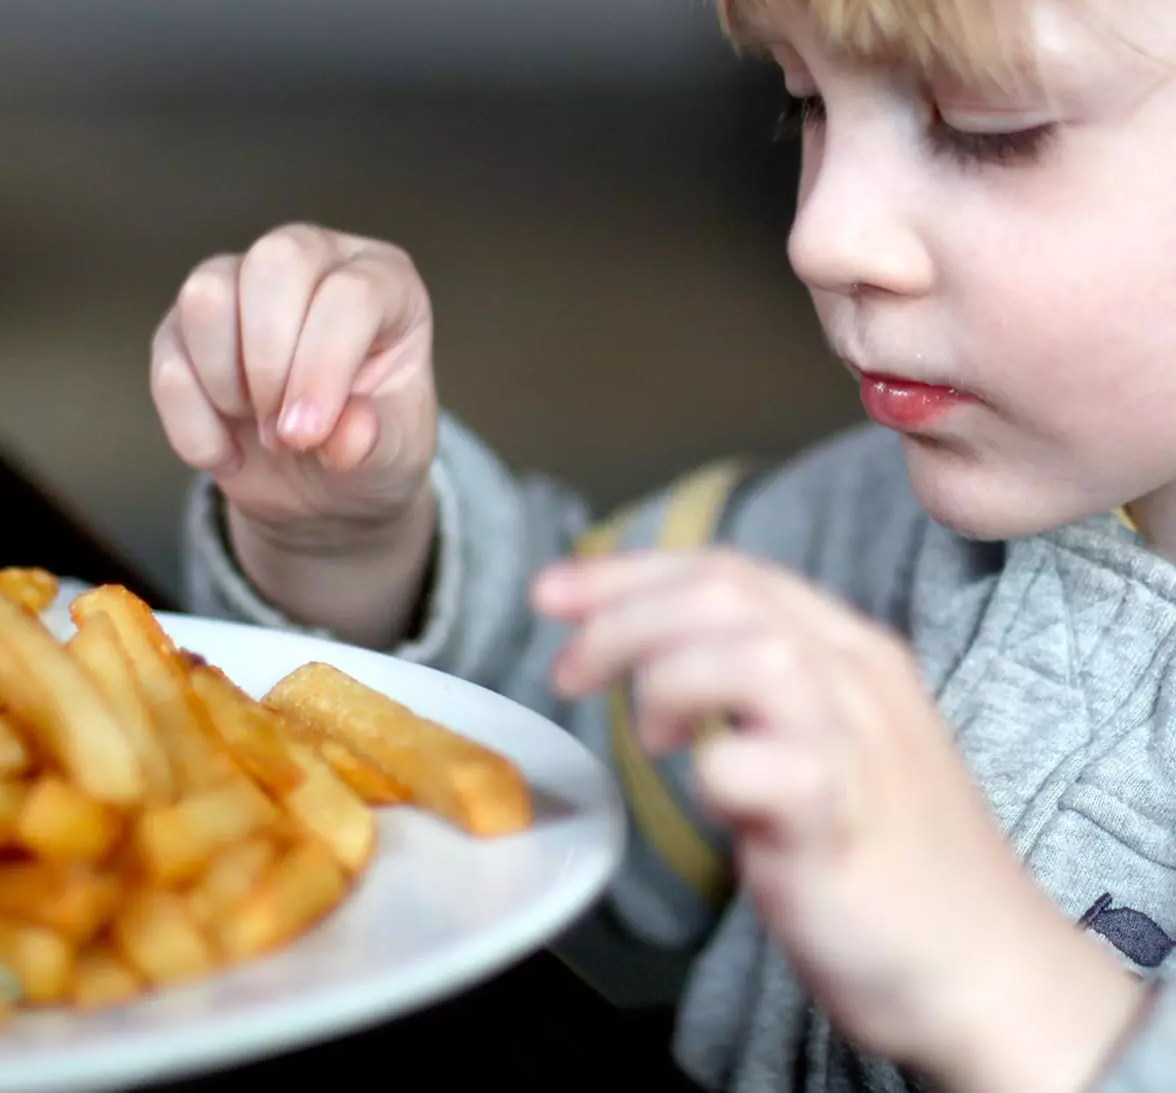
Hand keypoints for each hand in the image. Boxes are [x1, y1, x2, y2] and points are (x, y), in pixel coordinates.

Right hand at [152, 223, 436, 536]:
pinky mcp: (188, 323)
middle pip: (274, 263)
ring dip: (226, 383)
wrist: (323, 482)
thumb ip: (374, 441)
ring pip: (207, 295)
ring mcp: (244, 281)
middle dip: (270, 363)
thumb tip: (343, 437)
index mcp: (385, 281)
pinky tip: (228, 452)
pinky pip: (168, 355)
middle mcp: (316, 261)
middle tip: (287, 435)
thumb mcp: (394, 453)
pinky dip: (191, 420)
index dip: (322, 366)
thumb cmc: (372, 444)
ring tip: (266, 434)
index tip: (306, 435)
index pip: (351, 294)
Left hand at [535, 550, 1143, 1090]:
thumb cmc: (883, 853)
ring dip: (667, 682)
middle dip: (620, 617)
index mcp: (848, 647)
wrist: (985, 969)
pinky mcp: (844, 818)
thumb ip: (751, 685)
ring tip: (650, 740)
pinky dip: (711, 773)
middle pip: (723, 594)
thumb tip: (646, 653)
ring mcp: (858, 743)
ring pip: (751, 652)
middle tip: (568, 671)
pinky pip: (762, 766)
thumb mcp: (819, 737)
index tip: (554, 592)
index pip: (726, 569)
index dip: (628, 571)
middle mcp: (857, 676)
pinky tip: (706, 799)